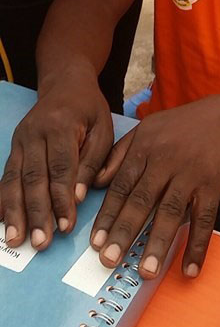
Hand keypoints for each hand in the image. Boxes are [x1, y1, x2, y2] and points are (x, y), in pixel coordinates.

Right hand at [0, 78, 112, 249]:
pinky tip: (2, 220)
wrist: (65, 84)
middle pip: (34, 178)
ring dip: (15, 212)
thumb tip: (79, 196)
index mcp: (61, 126)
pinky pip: (6, 176)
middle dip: (37, 212)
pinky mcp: (13, 147)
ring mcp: (20, 140)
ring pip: (15, 180)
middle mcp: (35, 133)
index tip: (66, 226)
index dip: (62, 199)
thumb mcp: (103, 128)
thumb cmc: (89, 109)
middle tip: (41, 242)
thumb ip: (93, 161)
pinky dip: (4, 200)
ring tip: (17, 239)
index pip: (61, 168)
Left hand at [90, 97, 219, 278]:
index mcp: (145, 149)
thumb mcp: (144, 130)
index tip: (96, 242)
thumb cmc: (178, 127)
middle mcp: (165, 162)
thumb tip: (95, 183)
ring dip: (158, 243)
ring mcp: (190, 174)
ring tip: (146, 271)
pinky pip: (205, 218)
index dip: (108, 215)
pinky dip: (198, 245)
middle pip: (142, 200)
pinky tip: (189, 269)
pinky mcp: (212, 185)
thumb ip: (118, 155)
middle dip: (125, 232)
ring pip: (172, 212)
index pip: (121, 185)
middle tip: (109, 260)